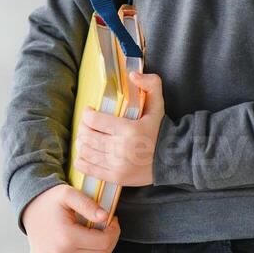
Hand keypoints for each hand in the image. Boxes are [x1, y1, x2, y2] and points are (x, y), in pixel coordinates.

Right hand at [22, 184, 121, 252]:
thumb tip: (105, 218)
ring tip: (95, 237)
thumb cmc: (50, 199)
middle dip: (109, 241)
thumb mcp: (69, 194)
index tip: (112, 221)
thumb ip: (88, 205)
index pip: (104, 242)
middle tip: (106, 228)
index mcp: (67, 236)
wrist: (29, 207)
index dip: (114, 231)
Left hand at [72, 69, 165, 186]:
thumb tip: (132, 74)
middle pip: (86, 135)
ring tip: (89, 136)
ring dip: (82, 142)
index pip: (93, 120)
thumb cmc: (160, 130)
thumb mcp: (158, 104)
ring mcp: (116, 166)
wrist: (172, 159)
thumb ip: (150, 84)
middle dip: (83, 127)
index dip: (87, 113)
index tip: (91, 111)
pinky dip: (81, 159)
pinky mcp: (114, 178)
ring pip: (85, 151)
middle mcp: (120, 149)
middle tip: (89, 124)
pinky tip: (87, 152)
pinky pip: (87, 168)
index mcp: (128, 130)